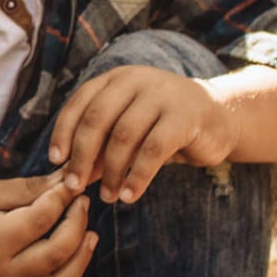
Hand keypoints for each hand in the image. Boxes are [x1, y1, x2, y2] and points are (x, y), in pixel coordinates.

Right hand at [0, 173, 94, 276]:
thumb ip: (27, 189)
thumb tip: (66, 180)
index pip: (41, 218)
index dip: (63, 197)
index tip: (72, 183)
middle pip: (57, 252)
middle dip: (78, 224)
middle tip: (83, 203)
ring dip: (82, 258)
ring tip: (90, 234)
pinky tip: (74, 258)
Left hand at [49, 65, 234, 202]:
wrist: (220, 119)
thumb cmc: (163, 127)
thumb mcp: (129, 132)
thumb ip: (101, 147)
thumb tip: (68, 176)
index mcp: (117, 79)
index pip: (80, 102)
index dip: (63, 132)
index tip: (56, 162)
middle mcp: (137, 80)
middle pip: (97, 118)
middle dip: (82, 156)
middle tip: (75, 186)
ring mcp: (162, 95)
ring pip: (124, 136)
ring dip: (110, 171)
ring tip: (107, 197)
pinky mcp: (186, 116)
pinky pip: (153, 150)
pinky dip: (137, 176)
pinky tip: (130, 195)